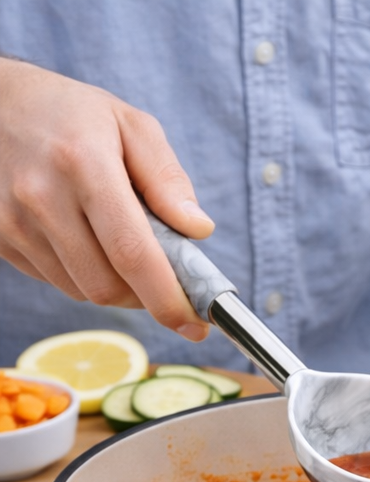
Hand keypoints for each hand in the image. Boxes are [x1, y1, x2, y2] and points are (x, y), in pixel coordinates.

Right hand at [0, 58, 212, 338]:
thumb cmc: (73, 115)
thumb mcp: (132, 126)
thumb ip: (168, 179)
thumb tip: (198, 230)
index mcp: (84, 164)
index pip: (132, 253)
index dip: (167, 298)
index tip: (195, 324)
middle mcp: (41, 196)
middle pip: (106, 286)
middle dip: (146, 296)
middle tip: (166, 280)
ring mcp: (12, 220)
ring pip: (82, 291)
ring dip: (116, 286)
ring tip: (123, 248)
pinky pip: (56, 281)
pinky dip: (84, 275)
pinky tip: (87, 240)